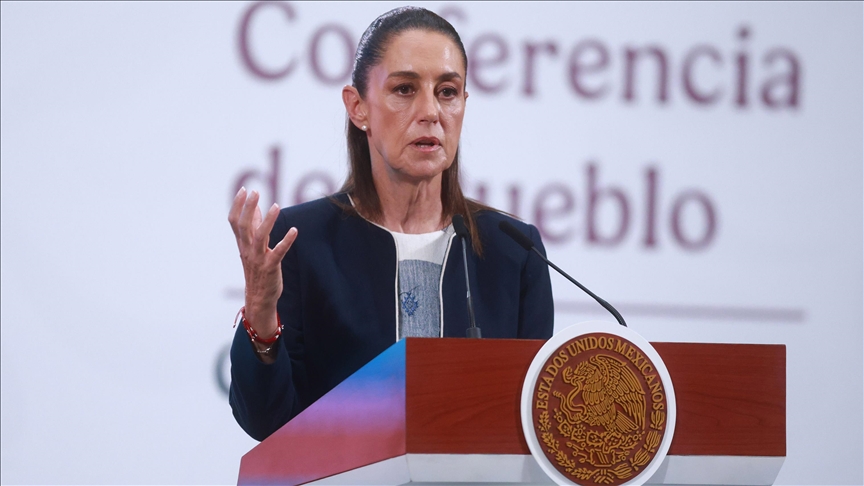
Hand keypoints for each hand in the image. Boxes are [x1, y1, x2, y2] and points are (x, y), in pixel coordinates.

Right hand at [228, 187, 297, 338]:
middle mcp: (248, 249)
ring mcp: (258, 258)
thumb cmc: (258, 269)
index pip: (235, 222)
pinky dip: (286, 241)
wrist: (258, 297)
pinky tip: (294, 230)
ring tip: (276, 205)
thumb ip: (255, 227)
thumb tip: (258, 208)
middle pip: (244, 225)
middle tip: (254, 191)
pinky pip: (278, 252)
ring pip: (260, 236)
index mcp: (243, 244)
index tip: (244, 189)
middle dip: (248, 208)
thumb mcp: (253, 248)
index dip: (238, 205)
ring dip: (268, 221)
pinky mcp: (271, 266)